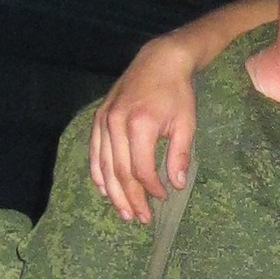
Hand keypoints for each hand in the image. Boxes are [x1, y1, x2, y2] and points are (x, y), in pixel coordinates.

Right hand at [89, 42, 198, 224]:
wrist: (159, 60)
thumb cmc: (176, 92)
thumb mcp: (186, 123)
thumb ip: (180, 155)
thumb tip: (176, 185)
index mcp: (140, 125)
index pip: (141, 169)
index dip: (151, 189)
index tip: (163, 197)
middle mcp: (117, 123)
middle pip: (119, 172)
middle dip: (131, 198)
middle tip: (141, 218)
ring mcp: (104, 120)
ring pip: (104, 166)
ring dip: (113, 193)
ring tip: (124, 212)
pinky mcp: (99, 117)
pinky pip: (94, 152)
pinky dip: (98, 173)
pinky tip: (104, 190)